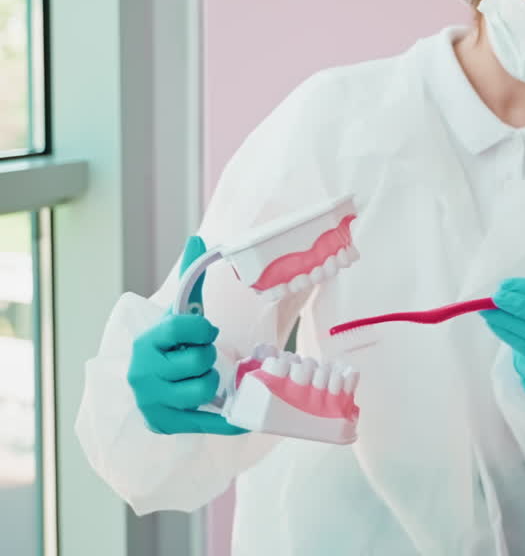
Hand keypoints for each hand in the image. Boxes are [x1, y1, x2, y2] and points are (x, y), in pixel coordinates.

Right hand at [126, 236, 247, 435]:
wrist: (148, 382)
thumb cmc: (170, 345)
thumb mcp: (178, 312)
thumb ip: (191, 279)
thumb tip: (199, 239)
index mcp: (145, 341)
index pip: (185, 328)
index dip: (204, 329)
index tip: (205, 331)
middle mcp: (142, 373)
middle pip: (200, 361)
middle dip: (207, 357)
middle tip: (200, 358)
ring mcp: (152, 402)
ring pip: (204, 390)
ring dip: (212, 383)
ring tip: (202, 378)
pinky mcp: (165, 425)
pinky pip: (208, 423)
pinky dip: (228, 421)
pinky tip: (241, 418)